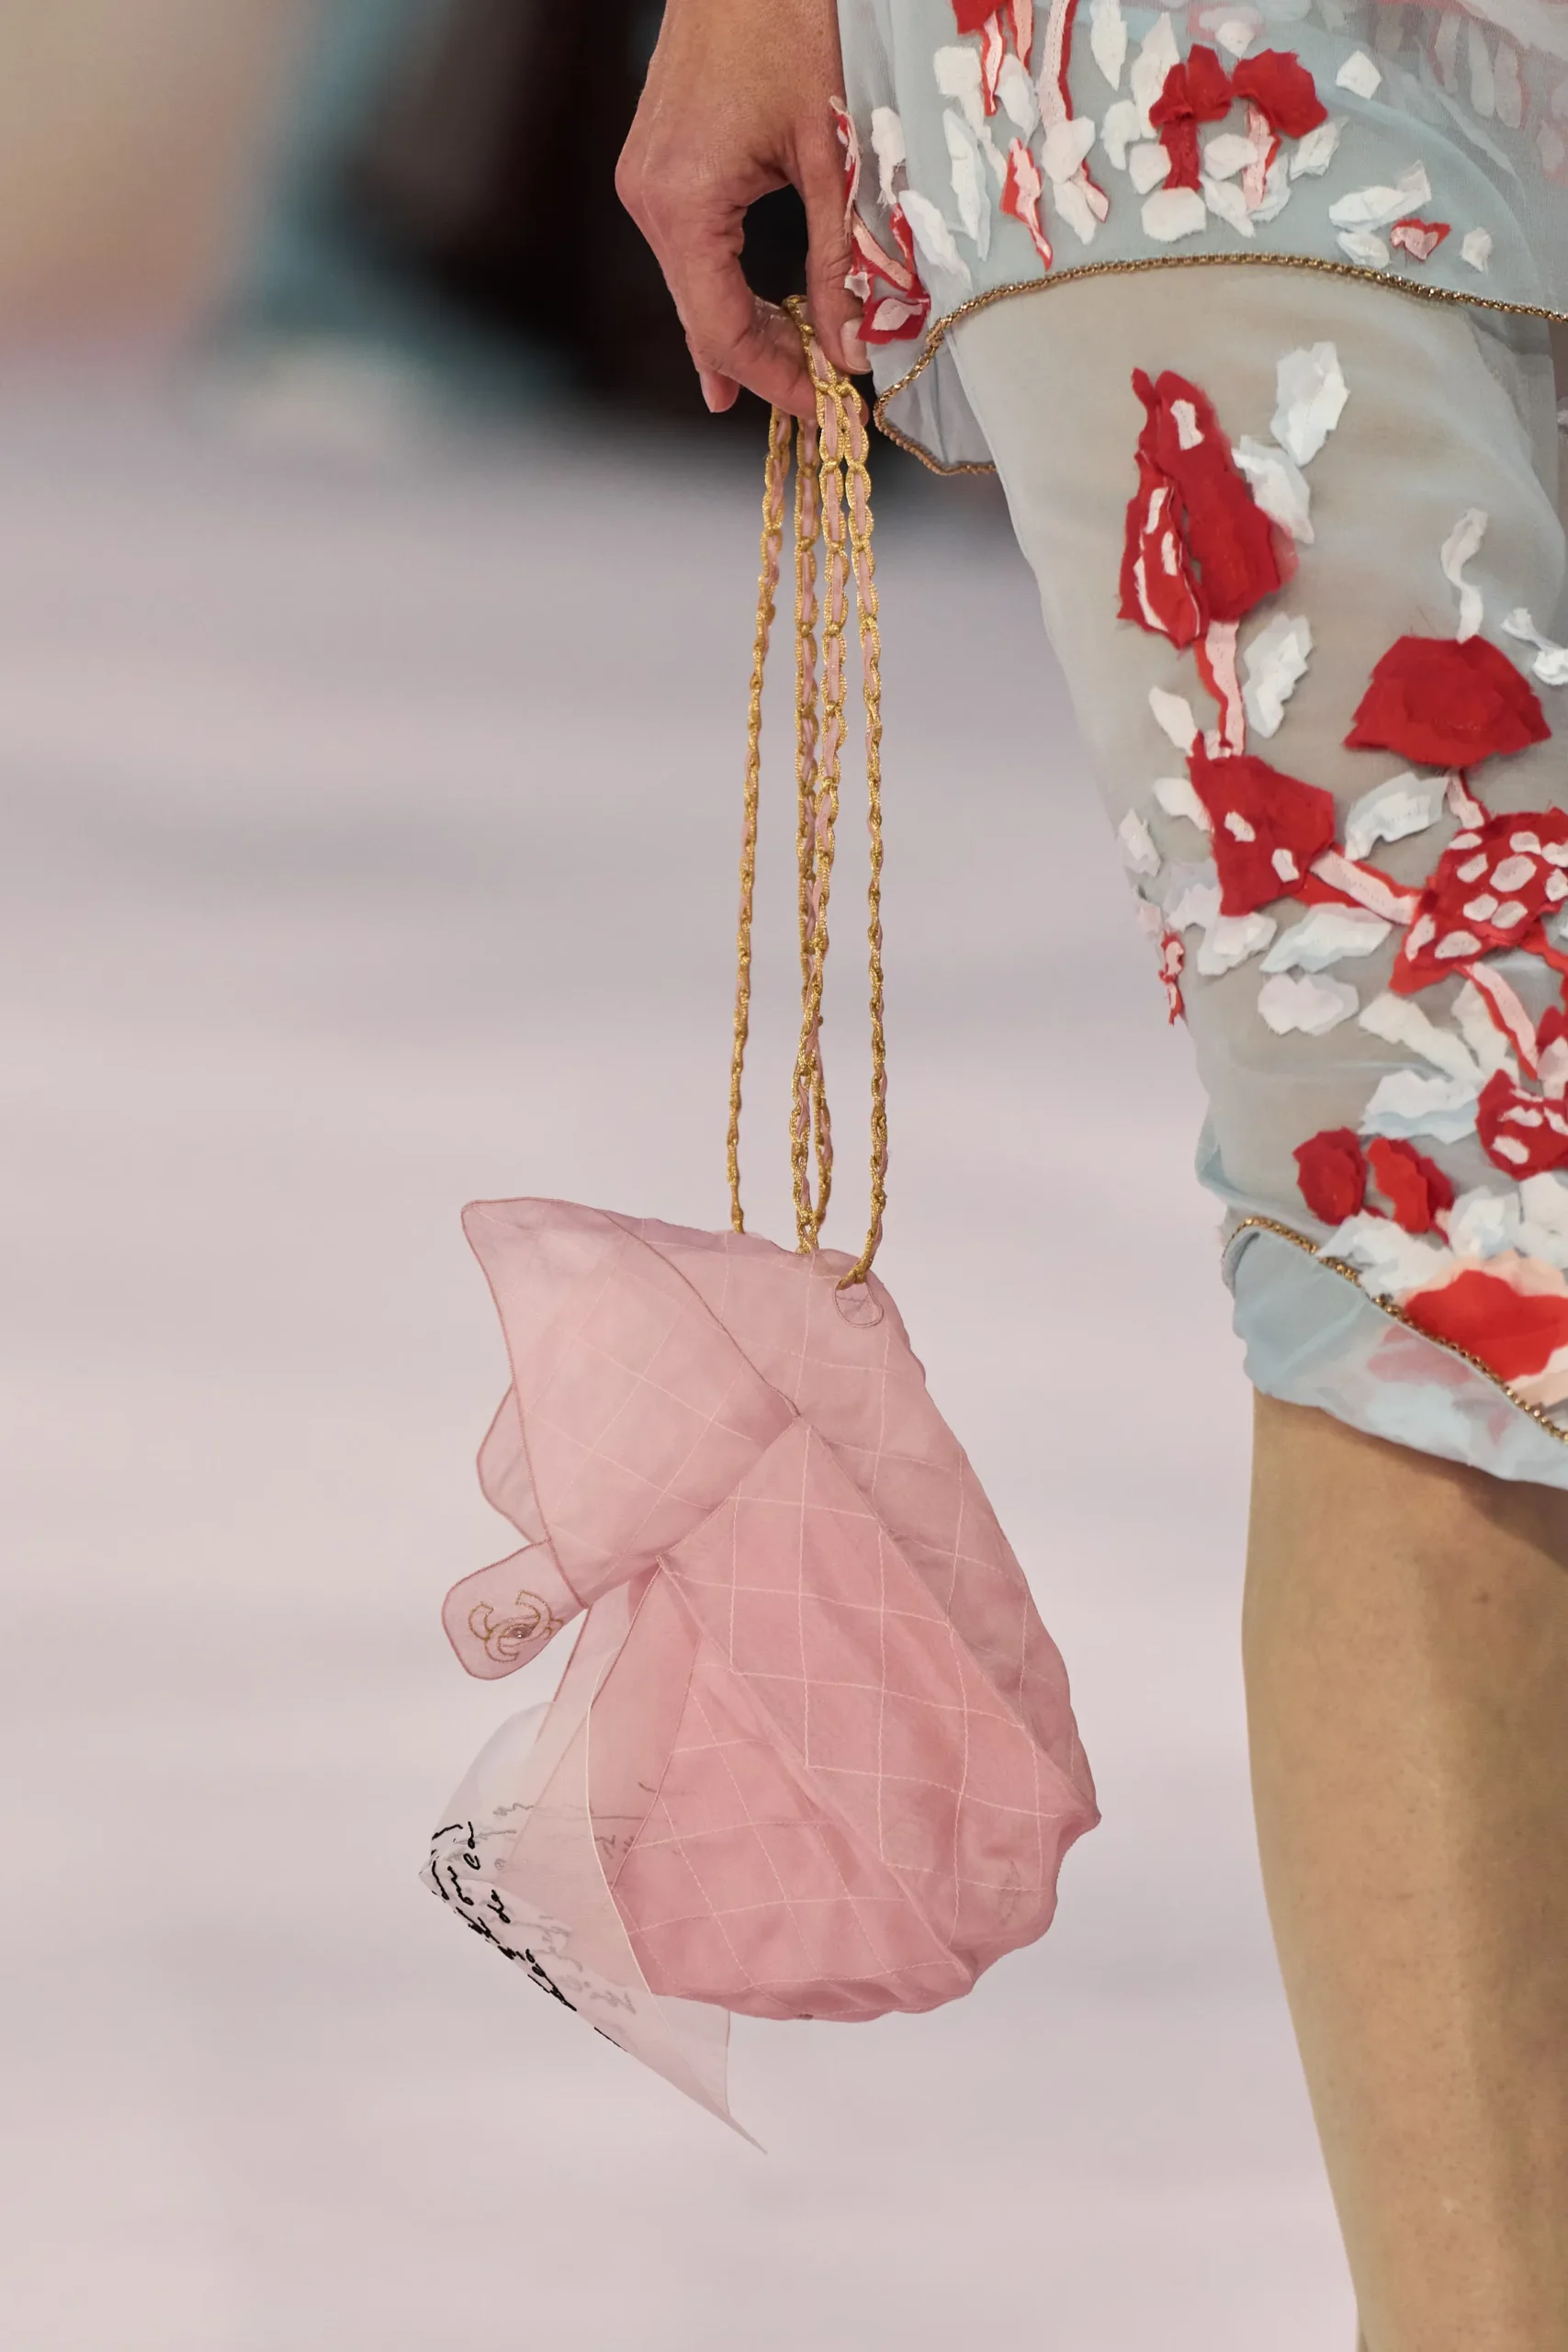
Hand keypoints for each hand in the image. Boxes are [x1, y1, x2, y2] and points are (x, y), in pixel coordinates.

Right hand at [616, 0, 868, 419]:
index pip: (721, 330)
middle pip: (703, 318)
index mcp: (682, 202)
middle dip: (765, 362)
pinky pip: (692, 248)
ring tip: (800, 366)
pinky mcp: (658, 161)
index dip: (776, 380)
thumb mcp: (834, 152)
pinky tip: (756, 317)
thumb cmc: (789, 19)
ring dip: (749, 326)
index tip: (825, 408)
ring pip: (696, 287)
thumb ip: (839, 258)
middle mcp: (649, 197)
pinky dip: (729, 286)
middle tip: (822, 398)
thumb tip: (853, 344)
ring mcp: (647, 179)